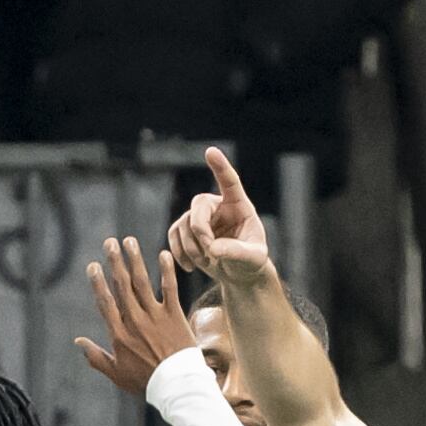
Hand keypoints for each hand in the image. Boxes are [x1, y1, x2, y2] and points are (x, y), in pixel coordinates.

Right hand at [75, 238, 196, 398]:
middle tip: (109, 242)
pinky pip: (169, 289)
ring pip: (142, 282)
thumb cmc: (145, 382)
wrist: (177, 387)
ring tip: (129, 241)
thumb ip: (95, 356)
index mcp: (119, 334)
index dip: (98, 282)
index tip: (93, 265)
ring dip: (135, 259)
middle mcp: (135, 321)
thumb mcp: (116, 373)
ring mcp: (155, 317)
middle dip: (114, 262)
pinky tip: (163, 253)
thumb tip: (77, 341)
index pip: (105, 302)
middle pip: (121, 286)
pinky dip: (166, 270)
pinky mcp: (175, 316)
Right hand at [169, 147, 273, 287]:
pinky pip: (174, 234)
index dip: (220, 167)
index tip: (211, 151)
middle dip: (200, 231)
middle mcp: (218, 206)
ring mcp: (201, 216)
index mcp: (239, 206)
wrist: (240, 274)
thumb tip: (213, 249)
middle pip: (199, 205)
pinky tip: (190, 267)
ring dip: (192, 248)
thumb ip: (236, 251)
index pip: (229, 182)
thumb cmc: (251, 262)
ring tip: (208, 263)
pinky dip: (178, 252)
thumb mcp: (252, 258)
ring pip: (184, 223)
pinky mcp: (187, 229)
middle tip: (210, 254)